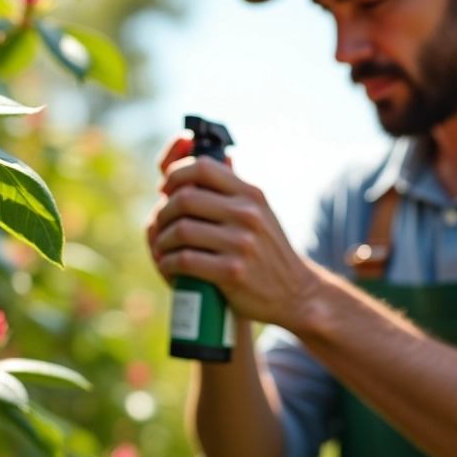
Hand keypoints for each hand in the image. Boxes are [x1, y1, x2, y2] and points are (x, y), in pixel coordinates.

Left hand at [148, 152, 322, 329]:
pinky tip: (168, 265)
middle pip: (185, 198)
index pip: (202, 167)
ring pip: (181, 230)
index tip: (165, 189)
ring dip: (163, 240)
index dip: (175, 175)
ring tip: (163, 247)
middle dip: (164, 211)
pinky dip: (168, 263)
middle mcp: (247, 214)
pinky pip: (185, 260)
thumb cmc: (267, 250)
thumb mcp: (258, 212)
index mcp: (251, 194)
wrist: (295, 292)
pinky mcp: (232, 272)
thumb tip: (190, 164)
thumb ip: (230, 190)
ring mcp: (241, 243)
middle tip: (161, 224)